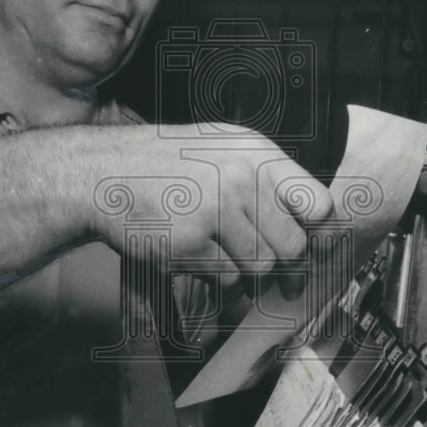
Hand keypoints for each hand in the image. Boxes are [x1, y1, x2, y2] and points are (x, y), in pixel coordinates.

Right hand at [83, 123, 333, 300]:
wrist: (103, 174)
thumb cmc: (163, 163)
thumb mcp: (220, 146)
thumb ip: (265, 174)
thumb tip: (311, 218)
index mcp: (255, 153)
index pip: (318, 203)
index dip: (322, 234)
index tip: (317, 249)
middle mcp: (241, 180)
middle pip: (292, 246)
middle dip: (288, 269)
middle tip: (283, 278)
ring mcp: (215, 211)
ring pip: (260, 268)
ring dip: (250, 276)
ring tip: (233, 266)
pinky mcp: (190, 243)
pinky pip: (225, 279)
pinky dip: (219, 280)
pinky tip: (201, 261)